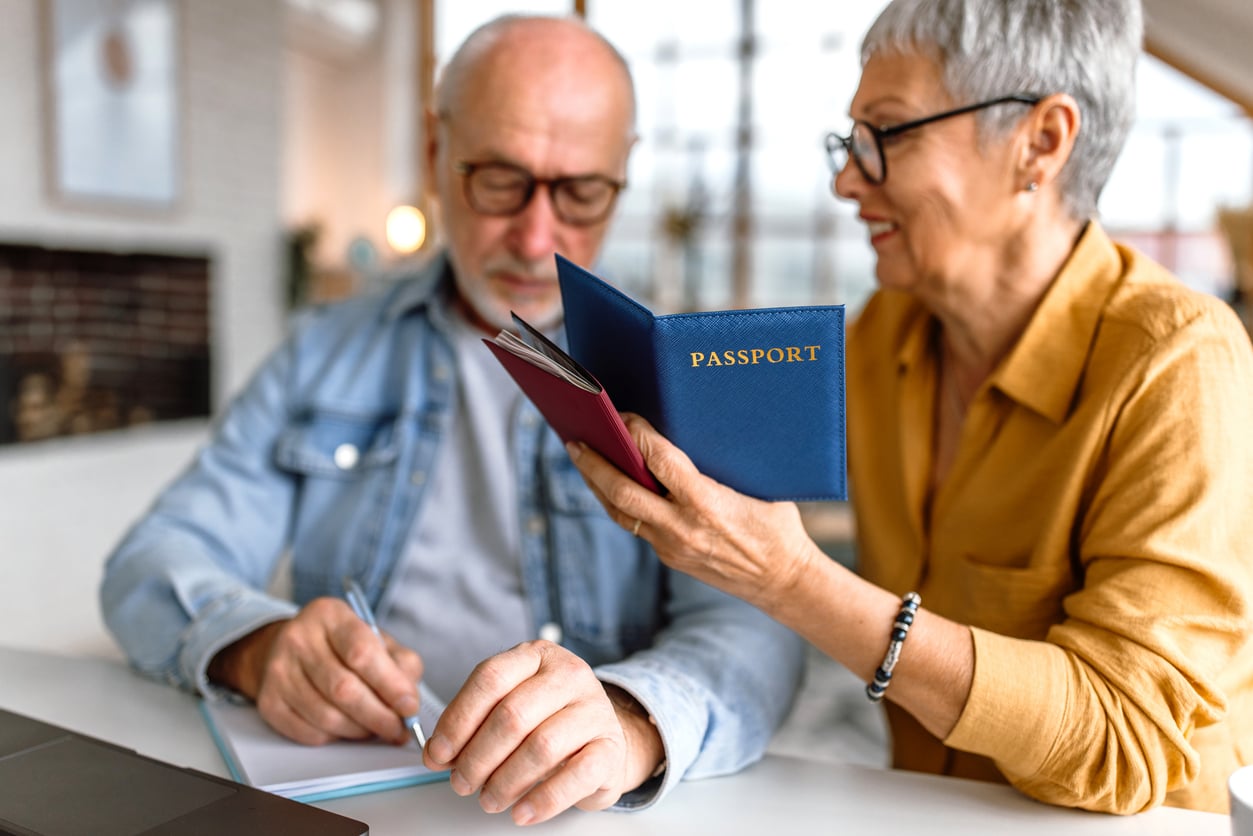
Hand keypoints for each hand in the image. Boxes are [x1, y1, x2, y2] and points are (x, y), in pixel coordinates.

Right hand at [207, 597, 423, 745]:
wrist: (290, 650)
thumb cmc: (342, 646)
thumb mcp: (375, 639)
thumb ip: (401, 663)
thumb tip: (409, 700)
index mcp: (330, 614)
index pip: (362, 652)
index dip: (390, 684)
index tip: (409, 706)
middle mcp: (299, 638)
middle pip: (343, 689)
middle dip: (379, 716)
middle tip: (398, 730)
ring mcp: (278, 670)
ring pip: (327, 716)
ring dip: (359, 731)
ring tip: (375, 729)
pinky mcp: (268, 701)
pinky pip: (308, 732)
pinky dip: (335, 737)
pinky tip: (347, 728)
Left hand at [423, 640, 663, 825]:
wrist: (603, 739)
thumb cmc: (549, 722)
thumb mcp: (510, 708)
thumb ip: (473, 725)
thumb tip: (437, 753)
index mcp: (537, 656)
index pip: (490, 678)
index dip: (458, 719)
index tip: (439, 752)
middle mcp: (569, 675)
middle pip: (512, 714)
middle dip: (477, 757)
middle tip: (462, 782)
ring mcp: (595, 710)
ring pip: (541, 746)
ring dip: (505, 782)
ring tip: (489, 799)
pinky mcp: (610, 749)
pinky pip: (576, 776)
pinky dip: (542, 800)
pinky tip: (522, 811)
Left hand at [568, 413, 820, 611]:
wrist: (783, 580)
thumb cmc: (778, 526)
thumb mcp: (756, 487)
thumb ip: (719, 467)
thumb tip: (690, 434)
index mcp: (706, 503)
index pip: (659, 461)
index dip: (637, 435)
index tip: (623, 417)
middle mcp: (682, 526)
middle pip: (622, 491)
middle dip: (594, 464)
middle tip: (575, 441)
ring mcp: (672, 546)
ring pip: (620, 512)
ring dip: (597, 484)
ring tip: (582, 460)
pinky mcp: (670, 557)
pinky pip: (634, 526)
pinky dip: (618, 503)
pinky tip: (609, 486)